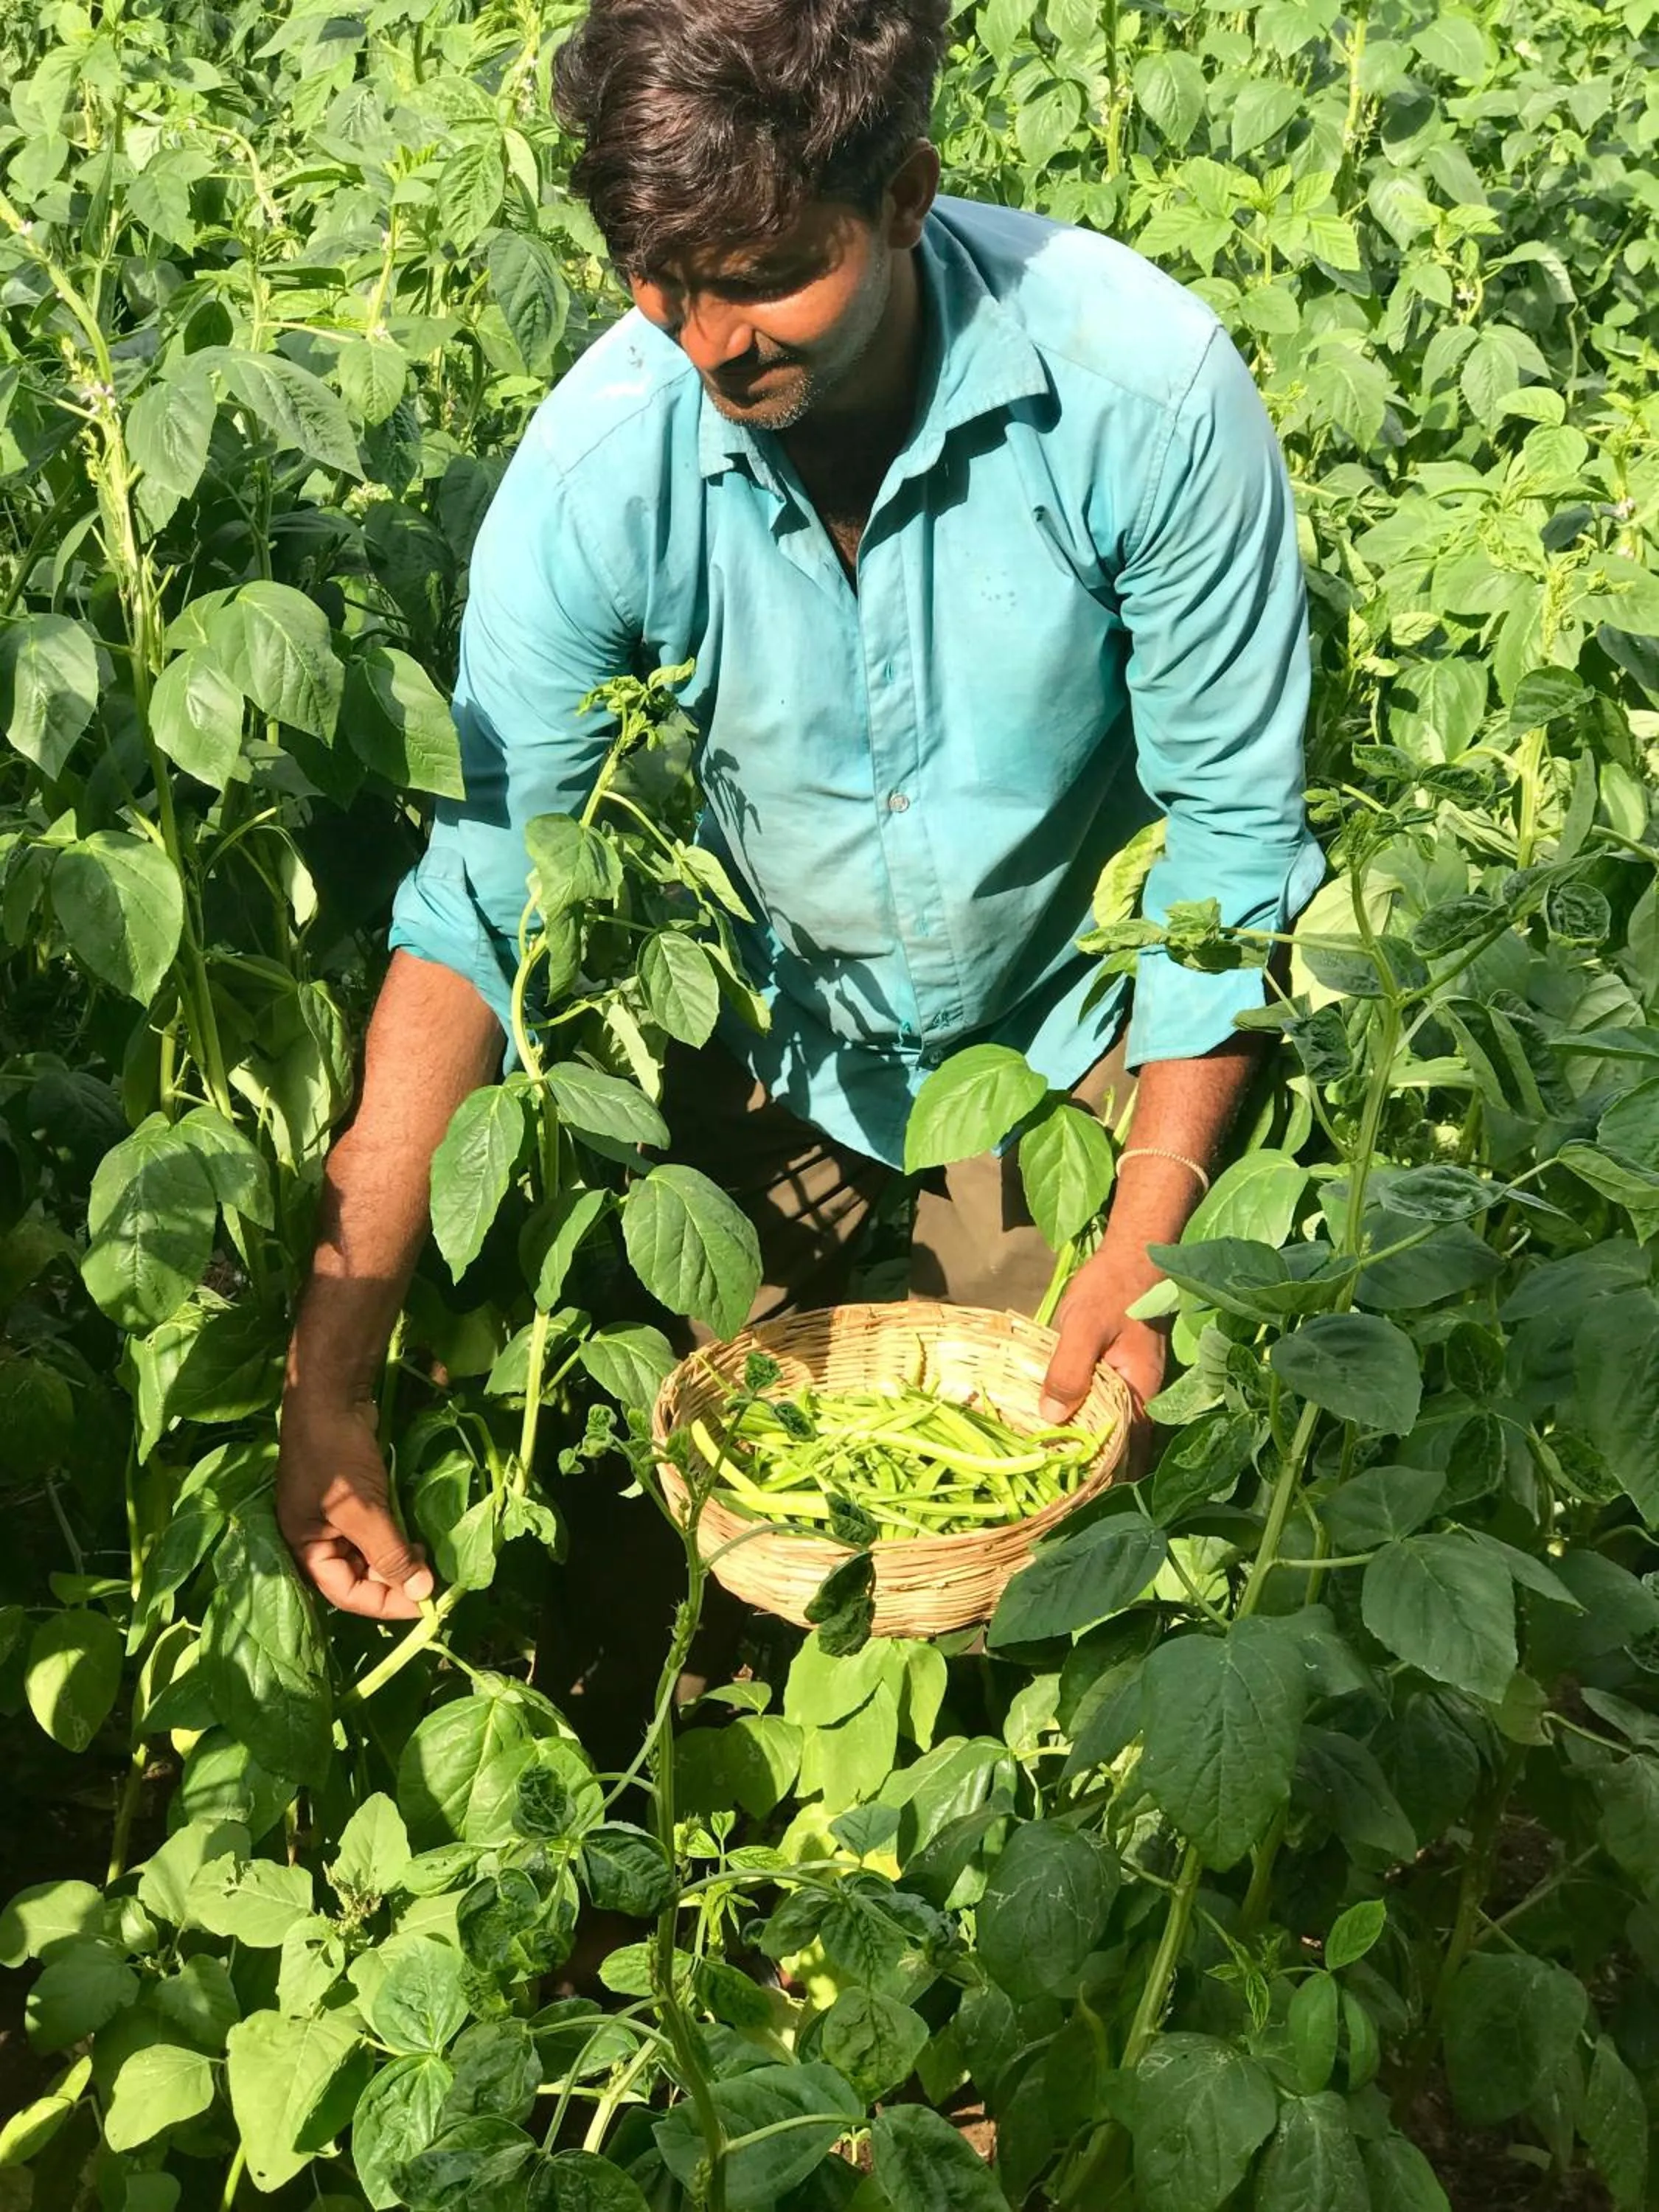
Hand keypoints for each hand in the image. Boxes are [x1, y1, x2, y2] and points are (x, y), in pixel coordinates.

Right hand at [277, 1390, 434, 1619]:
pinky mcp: (352, 1495)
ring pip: (369, 1552)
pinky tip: (417, 1532)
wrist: (331, 1397)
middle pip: (357, 1575)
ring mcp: (334, 1515)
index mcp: (305, 1547)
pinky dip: (395, 1533)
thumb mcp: (364, 1511)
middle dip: (394, 1578)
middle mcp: (317, 1536)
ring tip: (428, 1553)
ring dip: (397, 1557)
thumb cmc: (337, 1457)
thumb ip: (390, 1554)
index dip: (384, 1602)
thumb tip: (421, 1592)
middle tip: (432, 1575)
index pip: (345, 1593)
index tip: (424, 1601)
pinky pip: (375, 1527)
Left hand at [1038, 1252, 1168, 1474]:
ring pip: (1107, 1424)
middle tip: (1051, 1488)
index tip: (1074, 1495)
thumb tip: (1051, 1418)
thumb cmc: (1112, 1288)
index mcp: (1140, 1392)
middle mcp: (1140, 1395)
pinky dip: (1079, 1416)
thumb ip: (1069, 1371)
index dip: (1104, 1475)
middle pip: (1118, 1443)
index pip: (1128, 1450)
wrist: (1133, 1253)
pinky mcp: (1114, 1372)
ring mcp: (1128, 1384)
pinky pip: (1098, 1403)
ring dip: (1083, 1443)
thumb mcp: (1083, 1327)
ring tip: (1046, 1468)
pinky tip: (1051, 1425)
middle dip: (1091, 1466)